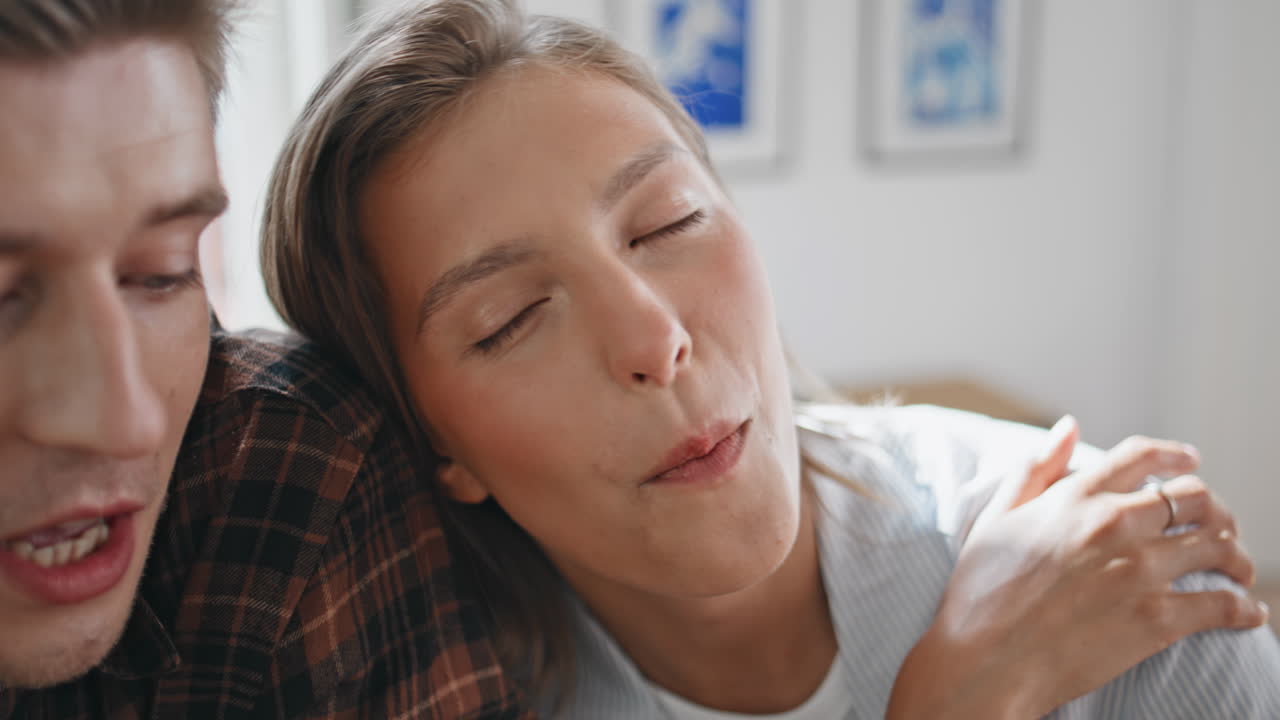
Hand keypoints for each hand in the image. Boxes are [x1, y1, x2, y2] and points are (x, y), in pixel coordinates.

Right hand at [888, 420, 1268, 719]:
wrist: (985, 661)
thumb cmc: (980, 593)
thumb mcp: (995, 517)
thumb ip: (1035, 468)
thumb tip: (1070, 426)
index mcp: (1076, 497)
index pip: (1142, 457)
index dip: (1174, 454)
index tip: (1191, 460)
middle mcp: (1114, 524)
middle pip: (1193, 497)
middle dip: (1213, 508)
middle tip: (1217, 525)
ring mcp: (1139, 571)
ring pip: (1217, 545)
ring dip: (1236, 555)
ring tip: (1236, 568)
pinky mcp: (1157, 619)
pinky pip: (1223, 605)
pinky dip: (1244, 608)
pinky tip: (1246, 613)